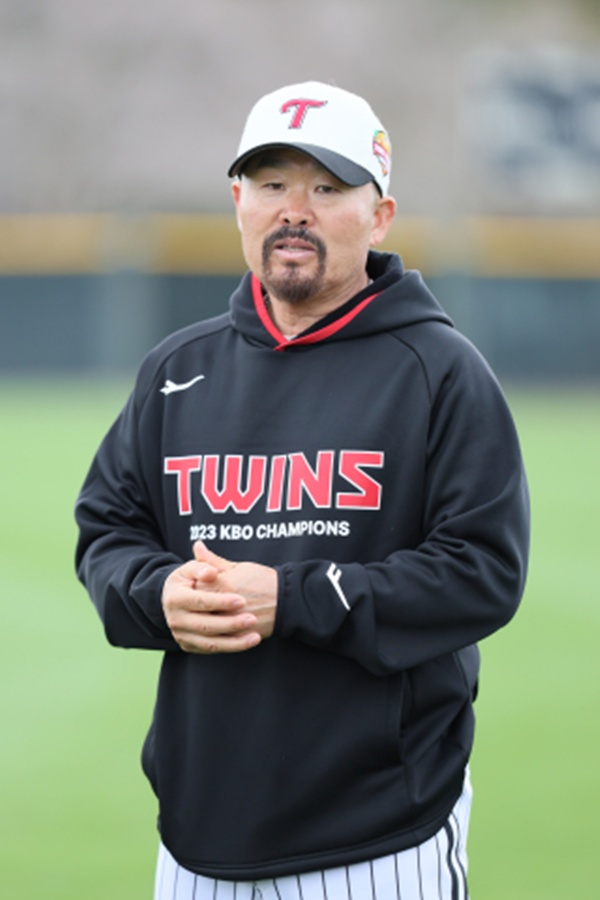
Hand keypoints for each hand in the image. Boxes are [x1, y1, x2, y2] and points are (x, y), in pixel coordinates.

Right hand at [161, 542, 276, 654]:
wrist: (174, 598)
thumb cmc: (189, 579)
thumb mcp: (192, 568)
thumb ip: (203, 566)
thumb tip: (211, 572)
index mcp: (175, 598)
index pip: (200, 601)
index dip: (221, 602)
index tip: (242, 600)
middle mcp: (175, 620)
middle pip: (206, 626)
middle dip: (231, 624)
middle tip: (253, 619)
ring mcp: (181, 635)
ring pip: (210, 643)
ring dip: (234, 643)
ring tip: (255, 637)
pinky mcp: (189, 645)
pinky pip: (211, 649)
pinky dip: (229, 647)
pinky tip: (246, 642)